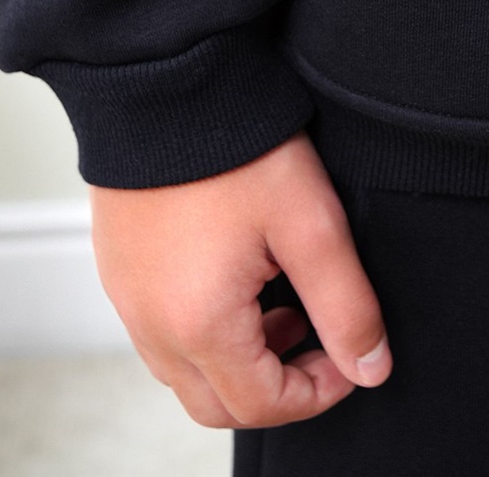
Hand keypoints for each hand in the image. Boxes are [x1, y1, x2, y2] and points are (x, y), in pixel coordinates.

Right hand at [90, 131, 390, 427]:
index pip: (262, 406)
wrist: (166, 81)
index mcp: (198, 324)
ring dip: (239, 358)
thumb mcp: (311, 224)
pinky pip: (159, 329)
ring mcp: (126, 296)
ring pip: (184, 370)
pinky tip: (238, 273)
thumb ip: (346, 305)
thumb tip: (370, 368)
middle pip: (217, 403)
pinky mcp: (118, 267)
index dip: (317, 393)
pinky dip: (203, 328)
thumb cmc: (237, 146)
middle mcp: (150, 323)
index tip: (349, 357)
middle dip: (276, 385)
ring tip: (283, 299)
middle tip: (317, 335)